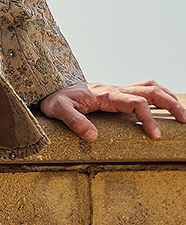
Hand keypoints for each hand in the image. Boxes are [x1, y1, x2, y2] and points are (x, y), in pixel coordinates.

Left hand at [40, 80, 185, 142]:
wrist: (51, 88)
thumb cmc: (55, 99)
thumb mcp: (58, 110)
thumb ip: (74, 121)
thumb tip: (93, 136)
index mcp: (106, 94)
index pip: (135, 102)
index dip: (147, 118)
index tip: (155, 136)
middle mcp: (115, 89)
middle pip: (150, 90)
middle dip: (170, 103)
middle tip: (184, 120)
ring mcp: (118, 90)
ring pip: (149, 87)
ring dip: (168, 97)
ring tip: (181, 113)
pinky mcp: (118, 94)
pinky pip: (143, 90)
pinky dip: (158, 95)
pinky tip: (165, 106)